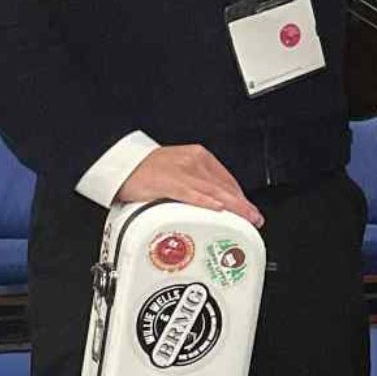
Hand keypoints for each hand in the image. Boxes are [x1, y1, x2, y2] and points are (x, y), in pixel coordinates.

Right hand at [118, 144, 264, 227]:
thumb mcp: (179, 170)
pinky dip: (205, 202)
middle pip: (224, 186)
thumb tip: (213, 202)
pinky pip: (191, 194)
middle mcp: (193, 161)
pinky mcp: (168, 181)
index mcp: (198, 157)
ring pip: (213, 191)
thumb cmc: (147, 170)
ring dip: (232, 207)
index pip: (226, 179)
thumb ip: (196, 184)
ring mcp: (181, 171)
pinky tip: (217, 209)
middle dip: (242, 204)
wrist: (122, 165)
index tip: (249, 209)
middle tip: (255, 218)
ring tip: (244, 218)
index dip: (240, 196)